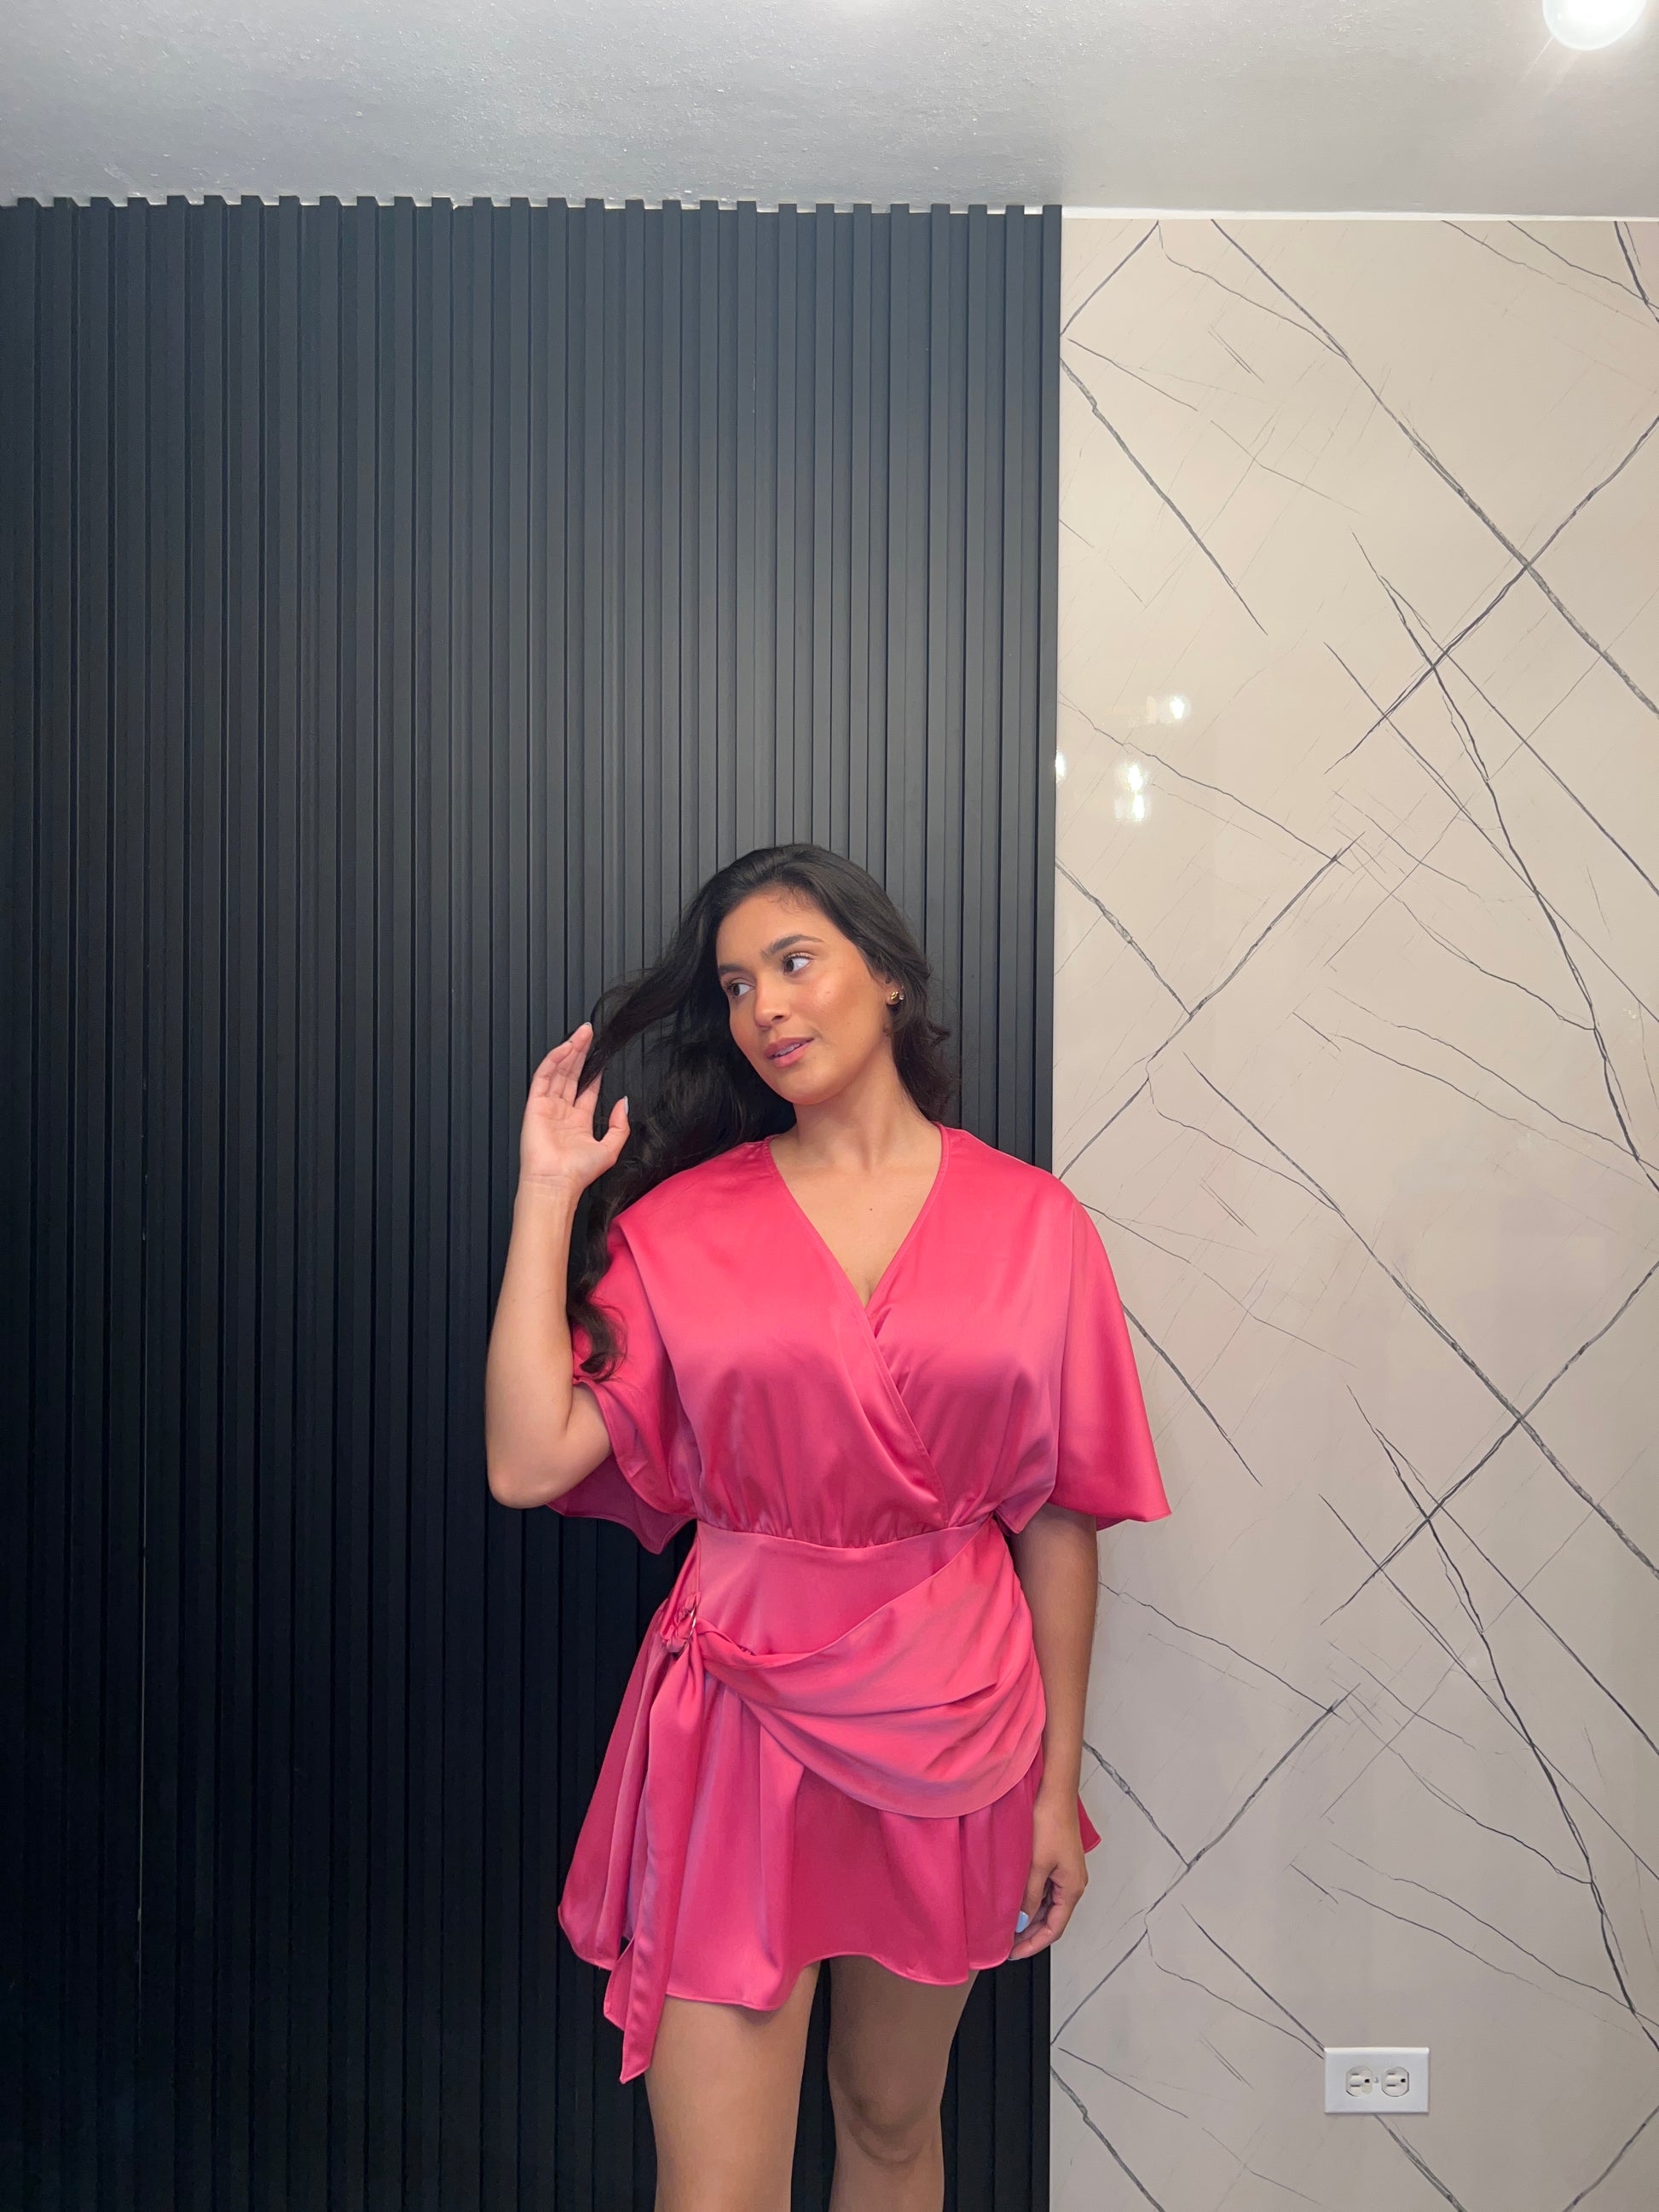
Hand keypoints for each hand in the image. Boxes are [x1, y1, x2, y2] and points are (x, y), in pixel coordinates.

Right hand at [518, 1021, 628, 1193]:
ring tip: (581, 1034)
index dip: (594, 1071)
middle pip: (572, 1076)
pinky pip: (544, 1076)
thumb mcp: (610, 1149)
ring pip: (559, 1072)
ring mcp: (547, 1107)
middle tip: (590, 1034)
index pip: (587, 1090)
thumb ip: (620, 1125)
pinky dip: (554, 1060)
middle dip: (582, 1054)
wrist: (556, 1183)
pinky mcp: (535, 1105)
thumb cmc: (577, 1173)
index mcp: (578, 1123)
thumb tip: (624, 1103)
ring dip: (570, 1051)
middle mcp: (562, 1113)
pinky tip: (566, 1048)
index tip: (602, 1056)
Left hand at [1006, 1787, 1087, 1960]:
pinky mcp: (1057, 1860)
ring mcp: (1066, 1872)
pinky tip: (1015, 1902)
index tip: (1013, 1953)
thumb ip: (1030, 1897)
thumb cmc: (1049, 1823)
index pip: (1055, 1928)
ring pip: (1048, 1905)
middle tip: (1005, 1944)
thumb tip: (1021, 1924)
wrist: (1054, 1791)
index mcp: (1072, 1888)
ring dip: (1030, 1917)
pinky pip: (1045, 1889)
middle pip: (1052, 1919)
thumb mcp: (1037, 1865)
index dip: (1034, 1943)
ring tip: (1007, 1927)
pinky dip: (1032, 1900)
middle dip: (1030, 1933)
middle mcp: (1072, 1883)